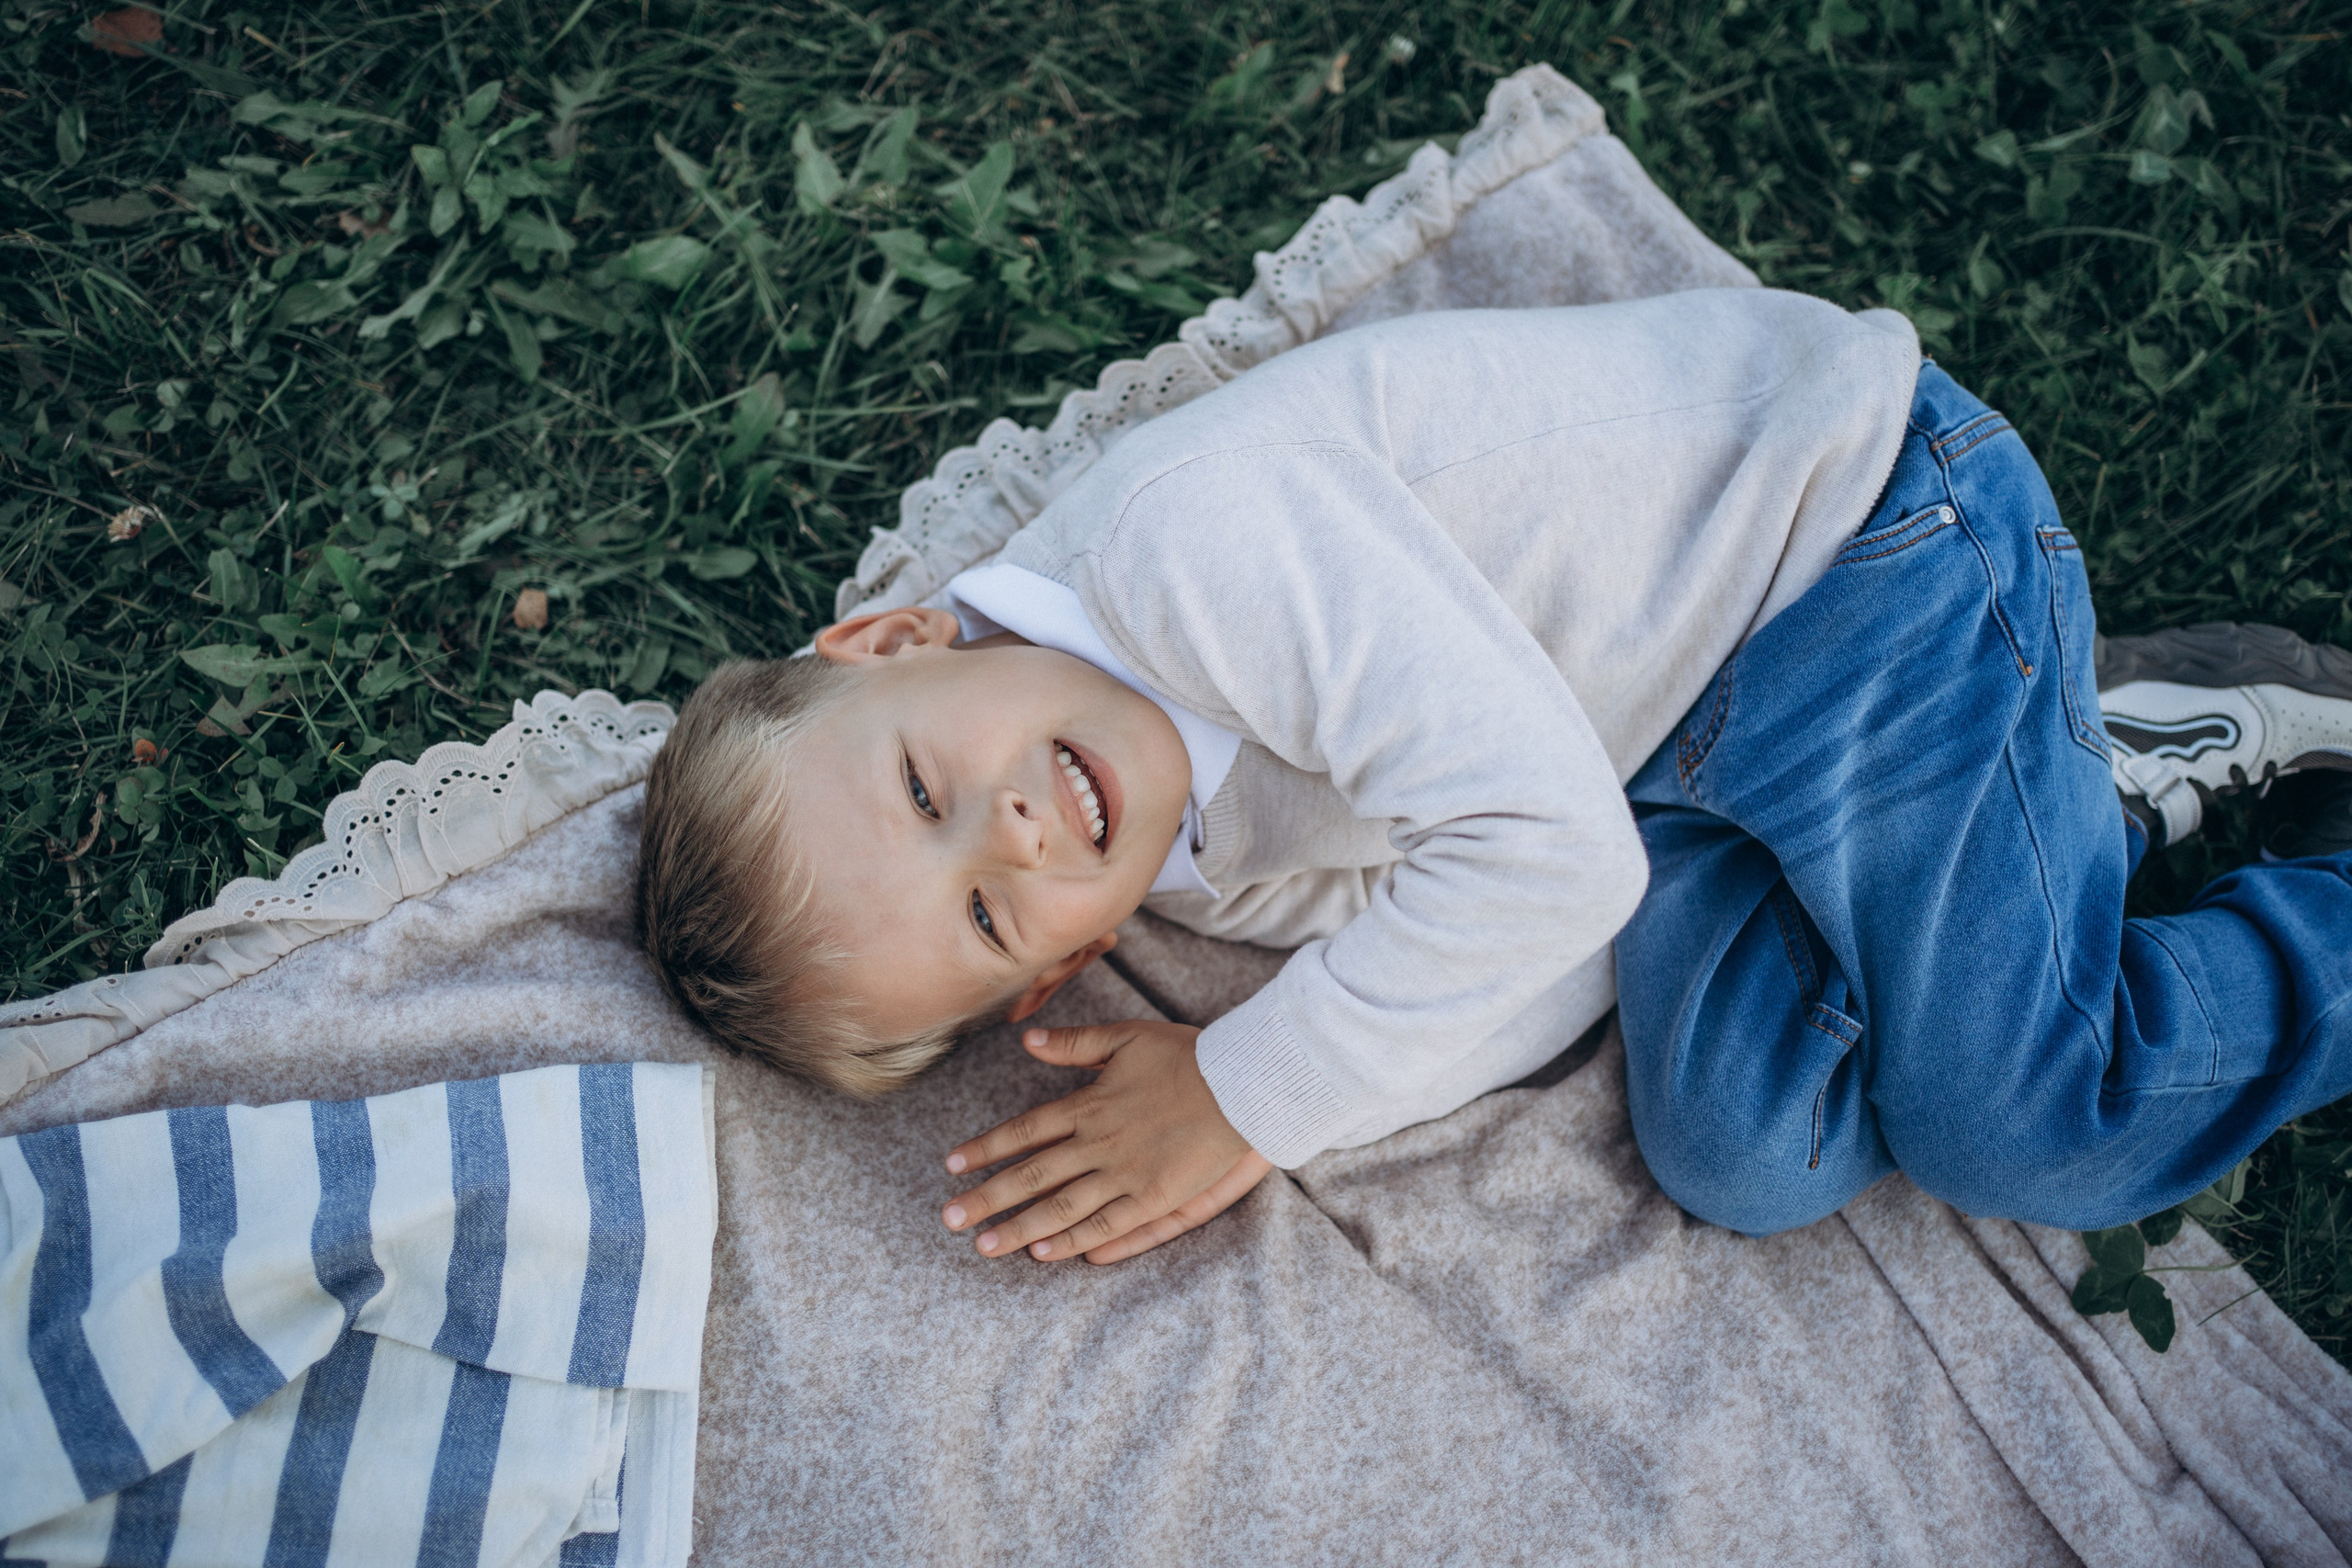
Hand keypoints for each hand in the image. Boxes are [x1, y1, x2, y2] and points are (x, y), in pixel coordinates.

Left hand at [942, 1019, 1272, 1263]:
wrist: (1242, 1085)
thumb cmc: (1187, 1055)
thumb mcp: (1127, 1037)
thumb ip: (1075, 1044)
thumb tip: (1026, 1038)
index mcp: (1088, 1105)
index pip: (1023, 1131)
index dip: (985, 1148)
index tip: (952, 1164)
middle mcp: (1097, 1143)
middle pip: (1030, 1175)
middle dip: (986, 1198)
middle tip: (949, 1218)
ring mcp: (1124, 1174)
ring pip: (1059, 1207)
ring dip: (1018, 1228)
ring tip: (984, 1246)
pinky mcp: (1153, 1198)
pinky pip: (1105, 1225)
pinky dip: (1072, 1240)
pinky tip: (1044, 1254)